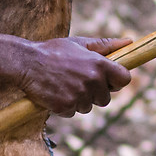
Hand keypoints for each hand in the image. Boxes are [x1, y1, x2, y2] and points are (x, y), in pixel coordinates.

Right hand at [14, 36, 131, 114]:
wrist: (26, 62)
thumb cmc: (54, 51)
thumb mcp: (80, 43)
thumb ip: (105, 45)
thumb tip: (130, 42)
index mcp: (99, 64)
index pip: (124, 80)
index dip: (116, 81)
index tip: (107, 80)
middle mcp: (92, 81)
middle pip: (105, 99)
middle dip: (94, 93)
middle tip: (77, 81)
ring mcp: (78, 95)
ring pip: (88, 107)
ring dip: (78, 100)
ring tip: (64, 85)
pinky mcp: (65, 107)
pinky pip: (72, 112)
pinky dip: (65, 106)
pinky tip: (55, 92)